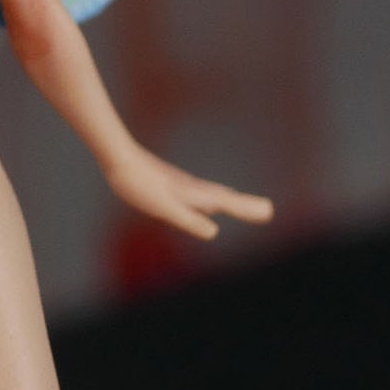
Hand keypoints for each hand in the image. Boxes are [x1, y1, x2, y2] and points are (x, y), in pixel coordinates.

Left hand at [105, 145, 273, 240]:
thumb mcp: (163, 208)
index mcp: (195, 194)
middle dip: (247, 206)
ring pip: (215, 195)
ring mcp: (184, 186)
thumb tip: (214, 233)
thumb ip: (188, 220)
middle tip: (267, 211)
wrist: (119, 157)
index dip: (248, 209)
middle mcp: (194, 188)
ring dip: (233, 202)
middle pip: (227, 199)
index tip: (269, 212)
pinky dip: (214, 199)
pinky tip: (207, 205)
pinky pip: (201, 195)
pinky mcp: (172, 185)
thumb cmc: (138, 184)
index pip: (228, 203)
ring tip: (247, 208)